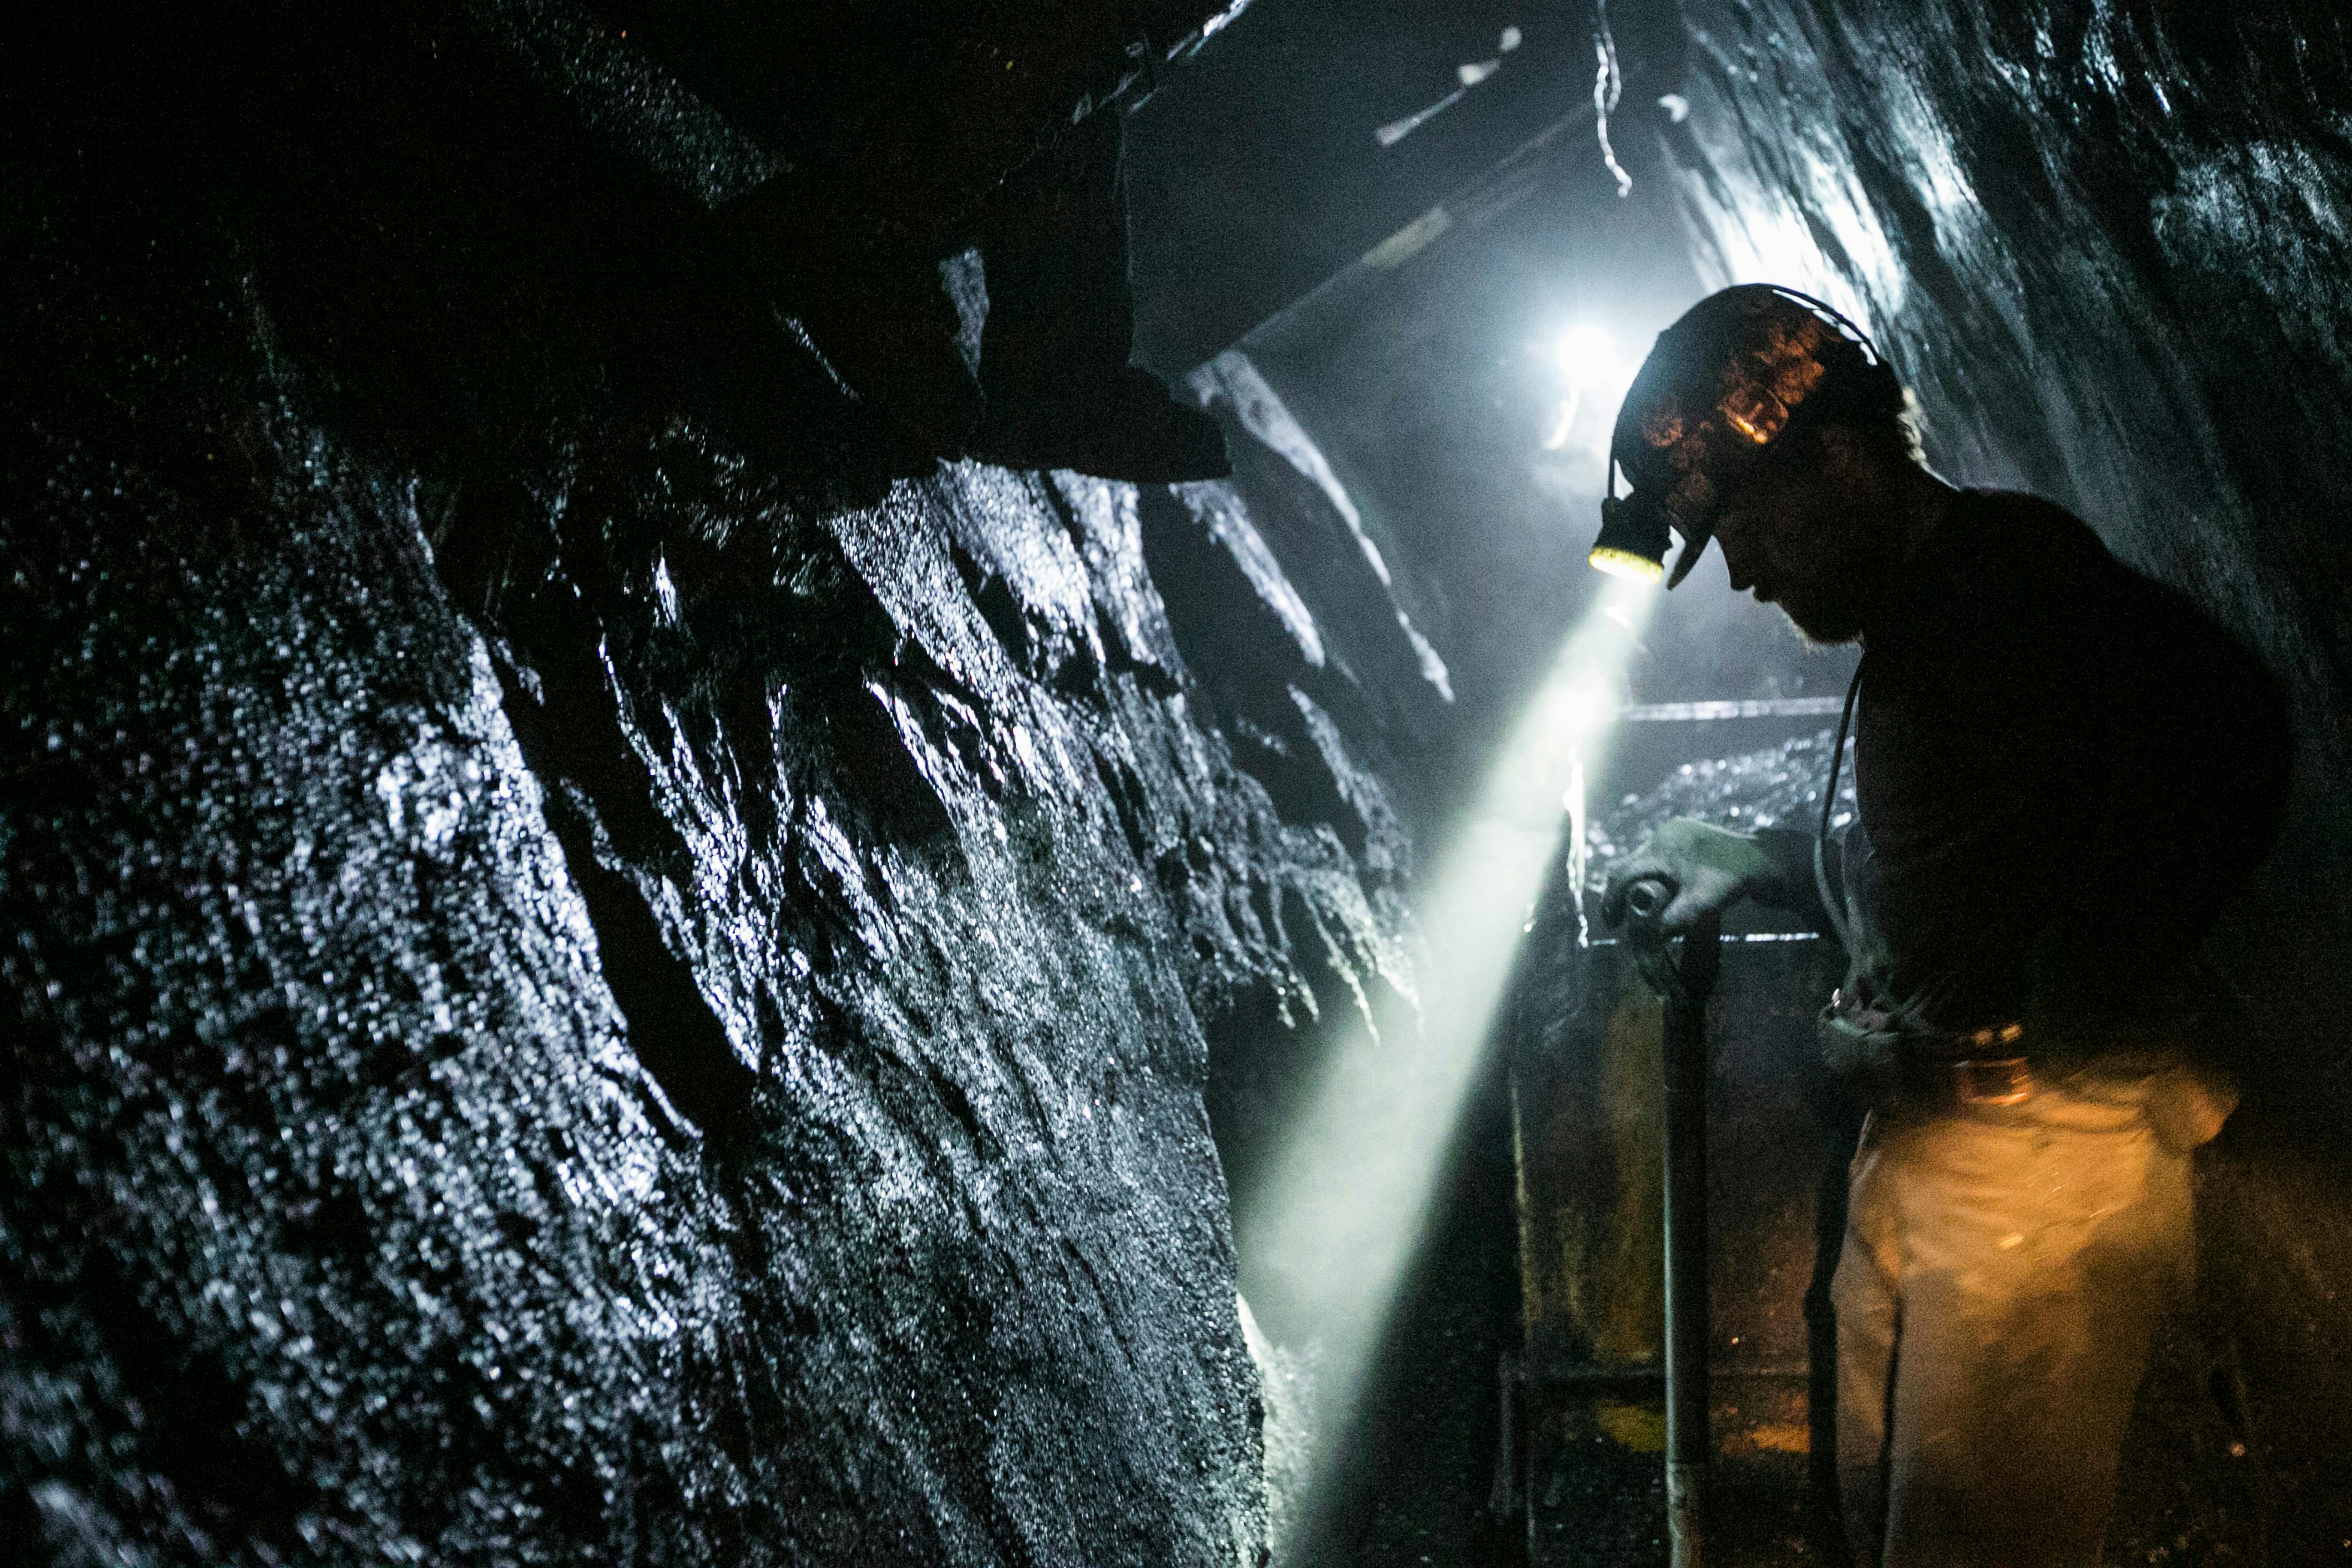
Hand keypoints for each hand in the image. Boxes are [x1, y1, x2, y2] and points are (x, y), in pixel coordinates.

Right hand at [1600, 818, 1774, 934]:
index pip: (1623, 874)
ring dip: (1638, 884)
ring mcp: (1673, 832)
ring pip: (1642, 860)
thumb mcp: (1701, 905)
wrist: (1764, 859)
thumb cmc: (1733, 881)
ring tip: (1640, 908)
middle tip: (1621, 920)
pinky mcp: (1682, 835)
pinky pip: (1655, 856)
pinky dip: (1652, 875)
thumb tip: (1645, 939)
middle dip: (1622, 893)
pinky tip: (1659, 891)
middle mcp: (1662, 834)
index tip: (1612, 925)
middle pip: (1629, 865)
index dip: (1612, 901)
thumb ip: (1671, 921)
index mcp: (1662, 847)